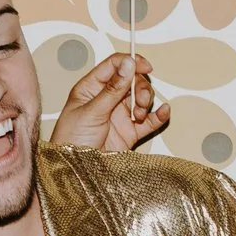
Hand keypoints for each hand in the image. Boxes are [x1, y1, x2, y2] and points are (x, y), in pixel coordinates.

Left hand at [49, 54, 169, 151]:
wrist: (75, 173)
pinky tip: (164, 111)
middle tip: (140, 101)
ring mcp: (119, 115)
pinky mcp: (129, 132)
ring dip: (146, 102)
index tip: (144, 67)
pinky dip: (158, 115)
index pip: (114, 65)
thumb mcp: (91, 111)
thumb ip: (112, 89)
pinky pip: (149, 120)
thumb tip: (129, 63)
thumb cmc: (71, 140)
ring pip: (141, 99)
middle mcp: (107, 99)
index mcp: (91, 88)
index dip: (131, 62)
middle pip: (132, 80)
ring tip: (139, 115)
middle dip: (140, 87)